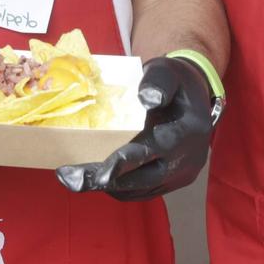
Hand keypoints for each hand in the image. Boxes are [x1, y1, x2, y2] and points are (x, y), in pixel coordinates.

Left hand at [56, 56, 215, 200]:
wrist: (195, 98)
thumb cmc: (174, 81)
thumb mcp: (166, 71)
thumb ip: (157, 82)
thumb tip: (147, 98)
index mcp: (188, 131)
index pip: (153, 150)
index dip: (125, 163)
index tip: (100, 174)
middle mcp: (187, 159)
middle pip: (142, 178)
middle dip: (104, 181)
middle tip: (69, 178)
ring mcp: (181, 175)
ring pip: (140, 189)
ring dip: (106, 187)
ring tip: (73, 178)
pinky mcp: (172, 182)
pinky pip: (142, 191)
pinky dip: (119, 188)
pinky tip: (95, 178)